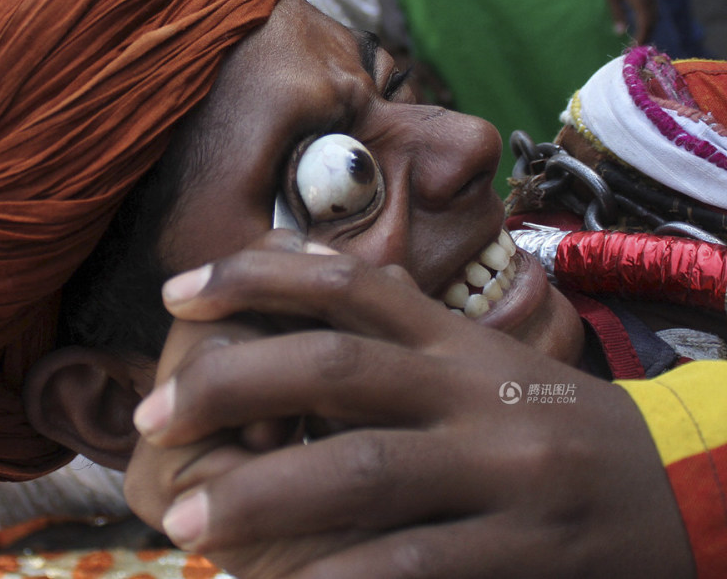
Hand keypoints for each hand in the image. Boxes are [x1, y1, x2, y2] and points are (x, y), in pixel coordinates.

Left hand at [125, 234, 693, 577]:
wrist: (685, 492)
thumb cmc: (552, 428)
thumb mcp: (485, 366)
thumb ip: (404, 338)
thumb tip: (296, 297)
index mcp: (459, 342)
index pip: (352, 283)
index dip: (259, 276)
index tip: (177, 290)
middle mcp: (475, 393)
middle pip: (337, 367)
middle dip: (231, 384)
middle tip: (152, 417)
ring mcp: (502, 474)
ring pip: (363, 473)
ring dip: (263, 496)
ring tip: (189, 522)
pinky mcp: (524, 553)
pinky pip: (411, 569)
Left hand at [601, 0, 656, 43]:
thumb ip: (617, 15)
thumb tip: (620, 33)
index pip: (645, 24)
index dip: (641, 37)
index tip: (635, 48)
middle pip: (653, 21)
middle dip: (646, 34)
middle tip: (637, 47)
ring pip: (655, 14)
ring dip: (649, 27)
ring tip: (639, 38)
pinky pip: (654, 7)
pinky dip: (650, 17)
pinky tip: (642, 23)